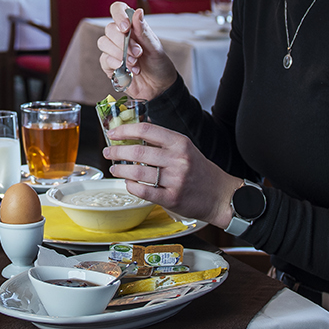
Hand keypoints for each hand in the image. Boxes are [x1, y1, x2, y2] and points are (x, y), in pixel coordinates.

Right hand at [96, 2, 177, 99]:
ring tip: (135, 63)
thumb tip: (138, 11)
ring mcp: (113, 50)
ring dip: (120, 53)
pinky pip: (104, 59)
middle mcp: (121, 36)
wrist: (159, 88)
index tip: (126, 27)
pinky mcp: (109, 65)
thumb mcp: (155, 47)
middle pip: (109, 28)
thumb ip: (144, 31)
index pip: (118, 9)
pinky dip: (115, 63)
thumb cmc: (159, 65)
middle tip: (138, 52)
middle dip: (123, 41)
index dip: (119, 15)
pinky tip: (128, 70)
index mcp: (133, 27)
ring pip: (103, 42)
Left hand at [100, 121, 239, 227]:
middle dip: (117, 151)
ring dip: (120, 169)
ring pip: (137, 172)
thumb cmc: (200, 171)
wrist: (220, 195)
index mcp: (180, 142)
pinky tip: (128, 182)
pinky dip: (131, 186)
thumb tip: (134, 132)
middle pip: (138, 151)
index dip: (125, 130)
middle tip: (108, 152)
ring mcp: (175, 180)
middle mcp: (178, 159)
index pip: (147, 130)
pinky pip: (143, 191)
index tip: (113, 133)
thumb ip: (163, 141)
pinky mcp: (172, 198)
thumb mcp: (186, 148)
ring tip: (114, 168)